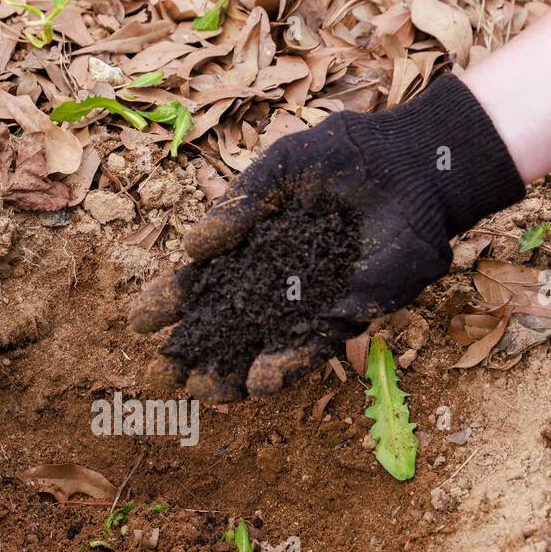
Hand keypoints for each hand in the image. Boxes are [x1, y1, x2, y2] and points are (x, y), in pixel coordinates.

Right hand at [129, 75, 524, 401]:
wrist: (408, 165)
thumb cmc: (341, 158)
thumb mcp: (279, 169)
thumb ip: (238, 205)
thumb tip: (192, 249)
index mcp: (245, 248)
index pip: (199, 282)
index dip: (169, 303)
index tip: (141, 321)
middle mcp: (269, 281)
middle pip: (222, 326)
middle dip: (192, 353)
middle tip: (165, 375)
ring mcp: (304, 302)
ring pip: (259, 347)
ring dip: (230, 374)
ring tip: (206, 393)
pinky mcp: (343, 313)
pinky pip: (310, 346)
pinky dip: (285, 366)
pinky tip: (259, 383)